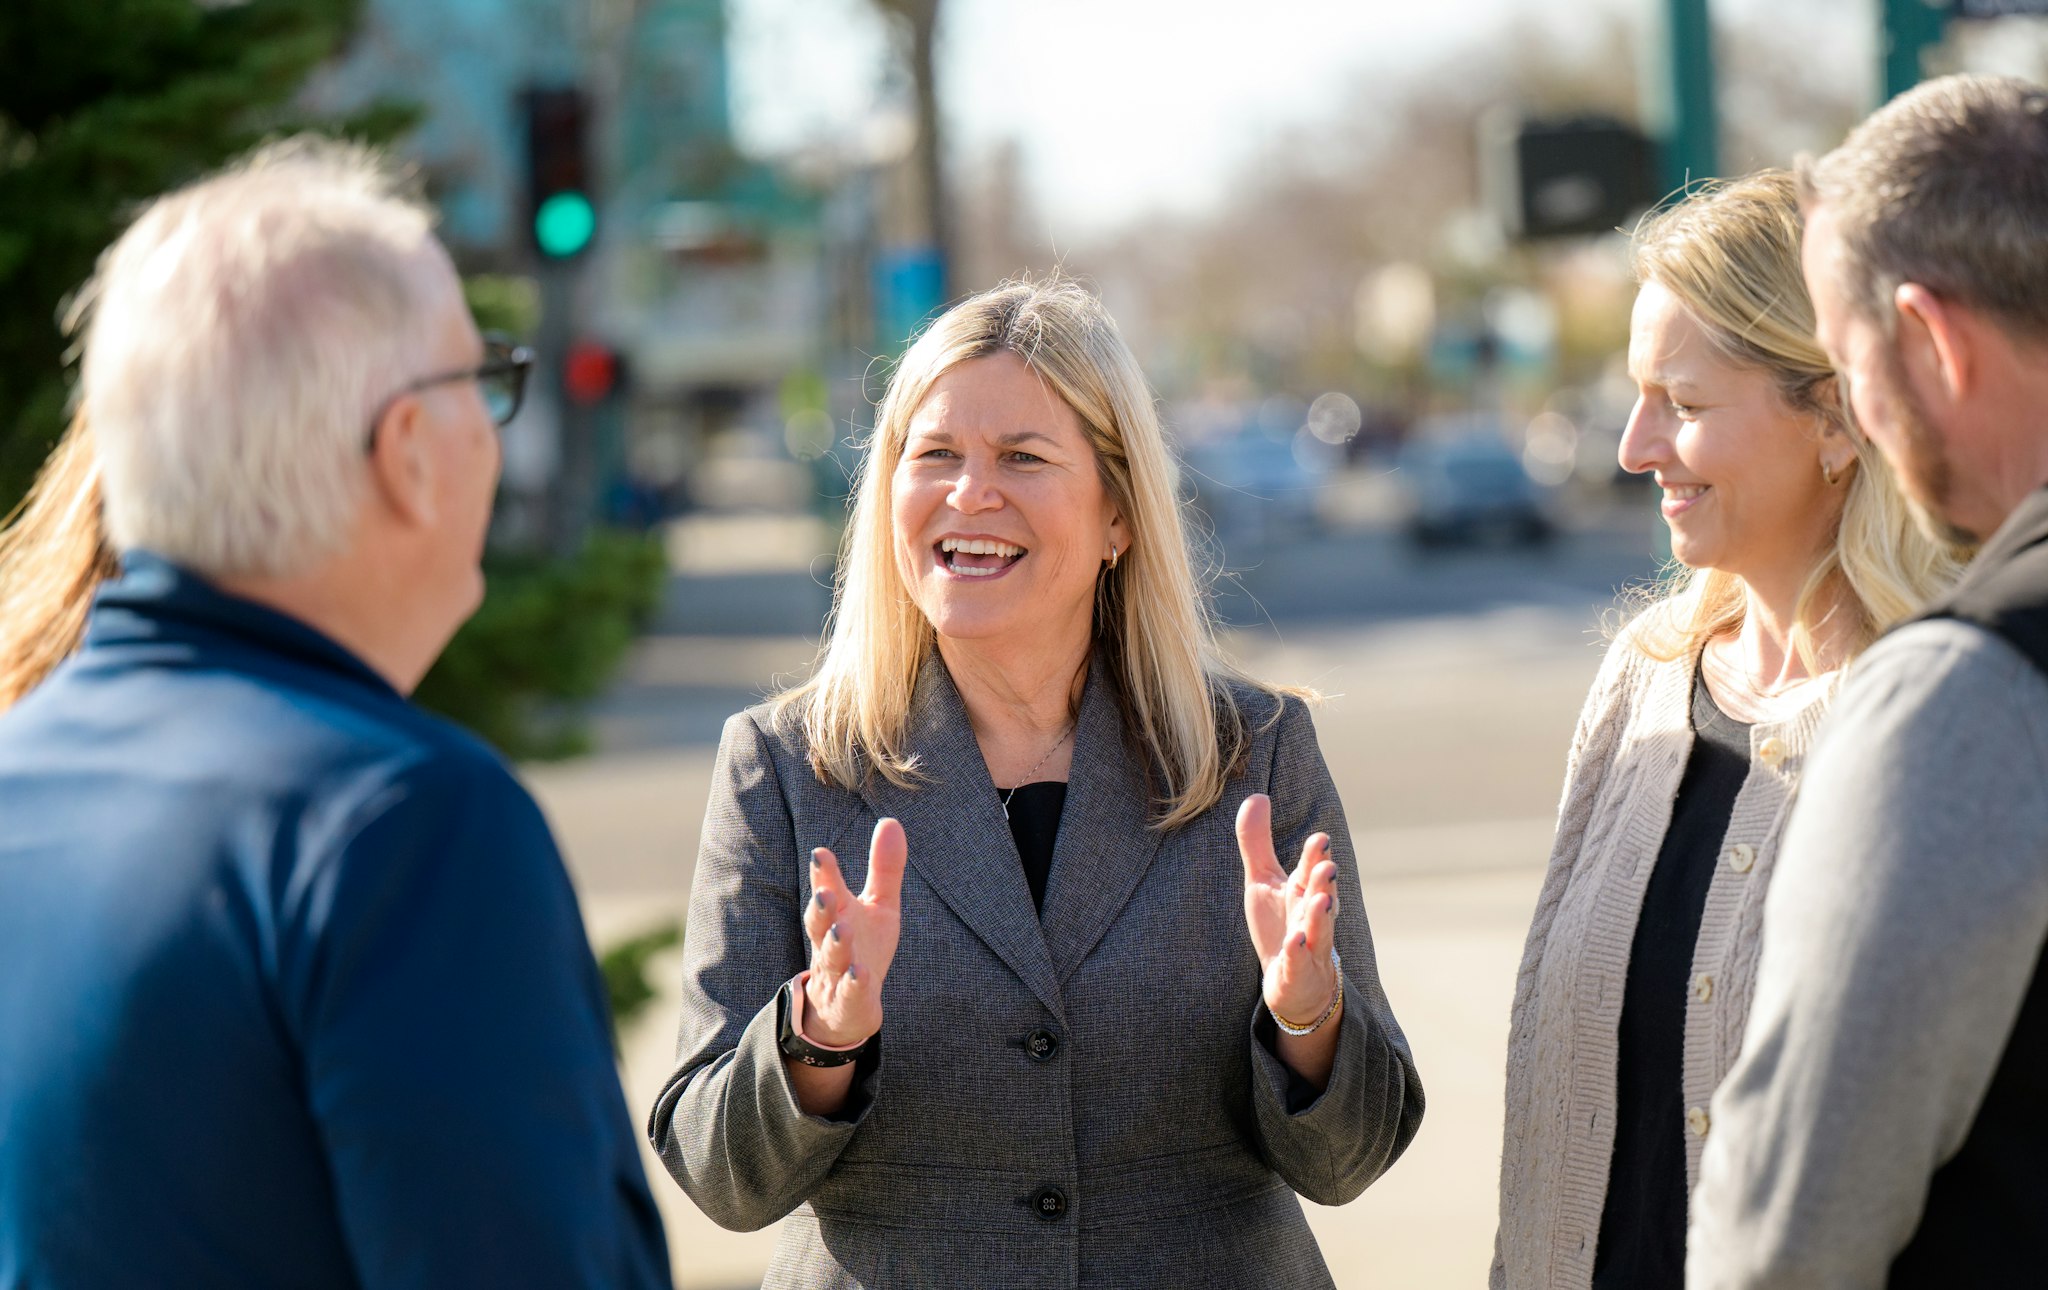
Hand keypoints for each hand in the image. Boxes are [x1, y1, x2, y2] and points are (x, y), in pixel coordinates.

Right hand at [800, 817, 906, 1046]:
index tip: (821, 853)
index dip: (823, 874)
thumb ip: (884, 868)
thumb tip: (891, 821)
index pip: (827, 890)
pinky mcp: (847, 1000)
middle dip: (819, 908)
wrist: (848, 1006)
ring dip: (835, 944)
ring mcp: (835, 972)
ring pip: (830, 958)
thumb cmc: (863, 947)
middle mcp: (830, 941)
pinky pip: (849, 993)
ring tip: (841, 930)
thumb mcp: (878, 906)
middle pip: (818, 924)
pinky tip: (860, 974)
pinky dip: (853, 984)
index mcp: (837, 914)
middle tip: (824, 892)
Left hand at [1237, 793, 1339, 1026]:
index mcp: (1304, 890)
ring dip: (1320, 915)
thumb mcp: (1262, 881)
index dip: (1316, 856)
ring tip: (1321, 899)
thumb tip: (1257, 795)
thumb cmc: (1280, 924)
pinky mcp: (1299, 973)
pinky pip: (1299, 963)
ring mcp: (1310, 946)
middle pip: (1321, 896)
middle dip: (1324, 882)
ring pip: (1320, 929)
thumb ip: (1257, 842)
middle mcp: (1312, 915)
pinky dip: (1297, 953)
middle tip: (1327, 866)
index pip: (1312, 869)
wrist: (1294, 982)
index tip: (1320, 839)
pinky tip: (1294, 942)